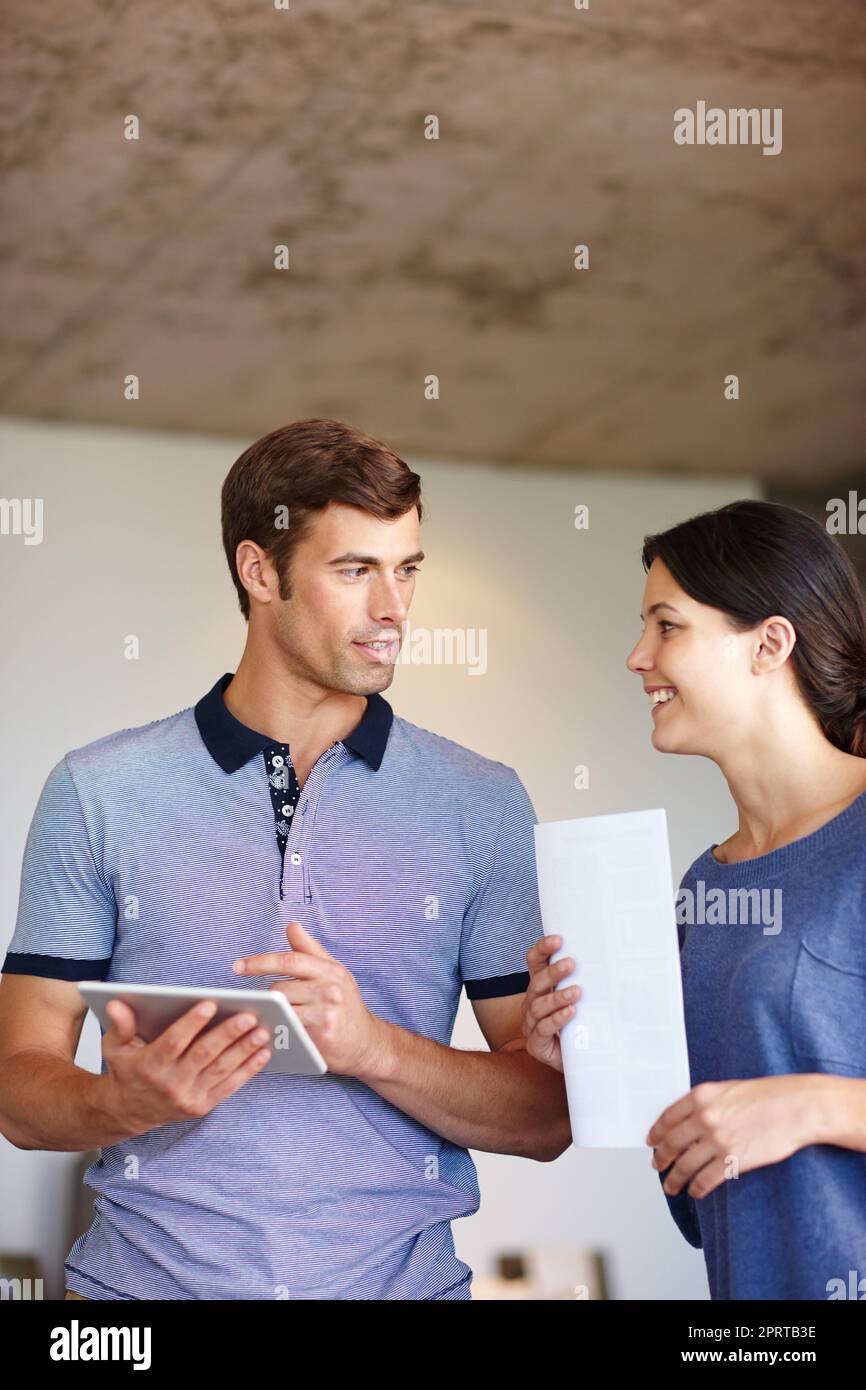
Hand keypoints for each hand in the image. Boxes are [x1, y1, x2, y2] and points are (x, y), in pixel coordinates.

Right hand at [101, 998, 271, 1134]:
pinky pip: (229, 1086)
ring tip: (262, 1031)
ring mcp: (188, 1098)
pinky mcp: (202, 1107)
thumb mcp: (115, 1048)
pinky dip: (248, 1070)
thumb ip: (120, 1025)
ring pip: (221, 1070)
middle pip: (203, 1055)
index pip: (173, 1042)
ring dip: (244, 1050)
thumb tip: (116, 1003)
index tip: (210, 1004)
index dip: (192, 1023)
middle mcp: (170, 1084)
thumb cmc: (128, 1071)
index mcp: (149, 1065)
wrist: (130, 1112)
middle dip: (228, 1034)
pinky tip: (263, 1052)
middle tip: (249, 1015)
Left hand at [232, 920, 384, 1076]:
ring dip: (270, 1012)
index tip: (238, 966)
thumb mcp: (333, 973)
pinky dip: (277, 1029)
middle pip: (280, 987)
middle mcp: (330, 988)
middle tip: (257, 1003)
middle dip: (266, 996)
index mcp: (330, 969)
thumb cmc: (346, 1007)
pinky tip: (272, 1031)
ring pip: (282, 1008)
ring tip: (266, 1017)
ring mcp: (327, 1011)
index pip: (289, 960)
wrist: (367, 1043)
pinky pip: (289, 1029)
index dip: (260, 962)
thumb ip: (310, 950)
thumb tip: (291, 925)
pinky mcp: (323, 1034)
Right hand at [520, 934, 581, 1073]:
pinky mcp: (536, 1044)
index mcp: (542, 987)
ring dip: (557, 997)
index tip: (558, 940)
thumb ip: (586, 982)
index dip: (543, 949)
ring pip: (538, 1006)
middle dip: (553, 972)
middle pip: (536, 982)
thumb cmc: (583, 1026)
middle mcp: (533, 1002)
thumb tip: (613, 960)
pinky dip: (557, 1020)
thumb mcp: (584, 1000)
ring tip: (577, 992)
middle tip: (571, 964)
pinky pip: (542, 1029)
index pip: (535, 961)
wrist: (581, 1062)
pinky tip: (571, 1013)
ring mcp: (532, 1024)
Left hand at [647, 1075, 817, 1197]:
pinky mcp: (733, 1160)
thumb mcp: (729, 1089)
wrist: (797, 1107)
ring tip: (670, 1186)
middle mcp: (705, 1117)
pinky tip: (695, 1192)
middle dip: (661, 1158)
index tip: (652, 1142)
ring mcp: (718, 1140)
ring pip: (685, 1165)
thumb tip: (689, 1121)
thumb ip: (706, 1102)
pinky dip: (697, 1188)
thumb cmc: (769, 1095)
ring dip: (674, 1179)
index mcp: (702, 1096)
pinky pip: (706, 1179)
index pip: (668, 1117)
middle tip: (657, 1166)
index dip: (656, 1133)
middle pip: (672, 1143)